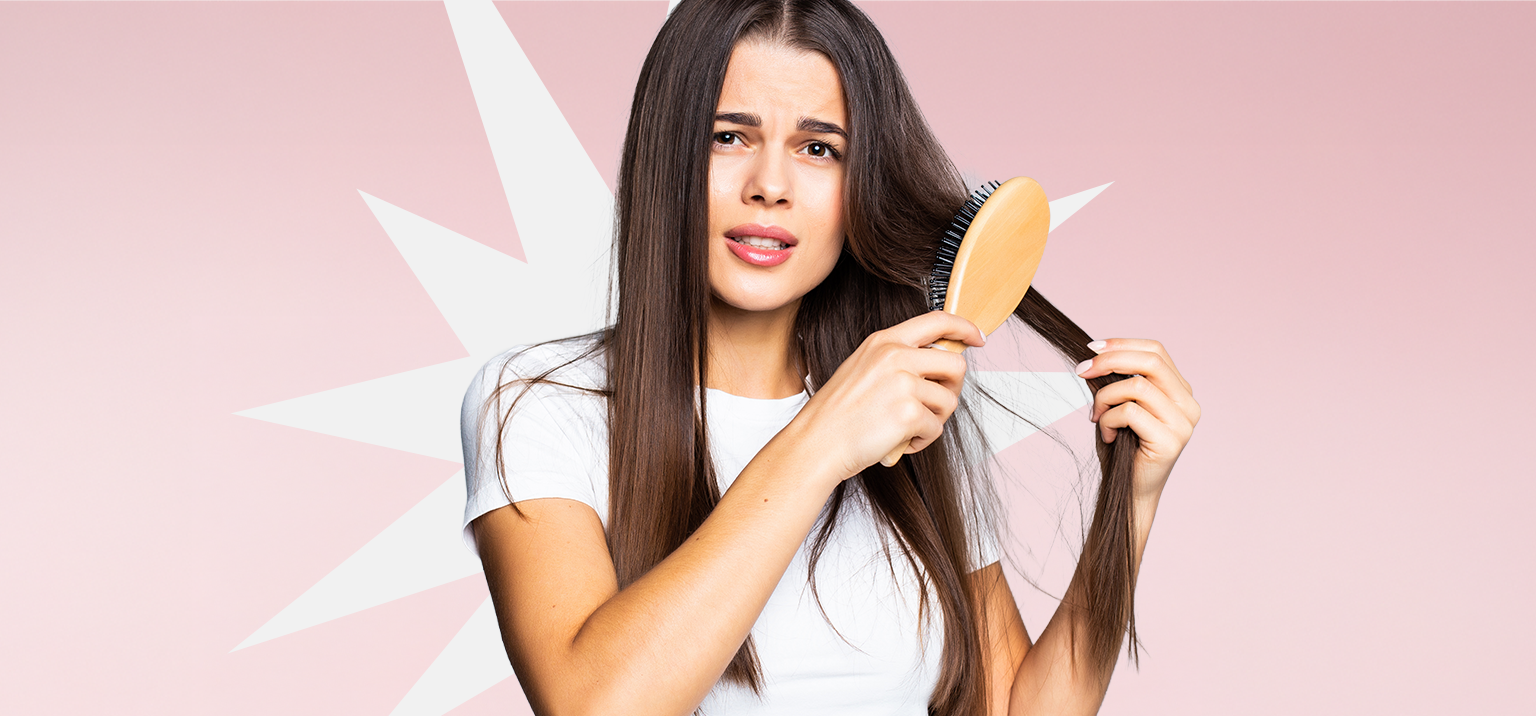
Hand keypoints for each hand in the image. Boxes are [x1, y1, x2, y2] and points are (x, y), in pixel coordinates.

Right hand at [790, 311, 984, 480]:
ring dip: (935, 420)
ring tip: (908, 429)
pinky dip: (923, 440)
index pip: (936, 321)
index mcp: (884, 342)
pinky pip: (937, 428)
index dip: (963, 328)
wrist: (816, 443)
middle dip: (953, 388)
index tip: (977, 338)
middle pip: (955, 363)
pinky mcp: (909, 412)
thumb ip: (898, 361)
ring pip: (949, 400)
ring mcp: (903, 382)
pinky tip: (900, 441)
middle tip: (935, 406)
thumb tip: (939, 367)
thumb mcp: (864, 369)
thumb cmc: (837, 415)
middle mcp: (895, 355)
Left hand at [1076, 338, 1199, 501]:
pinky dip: (1109, 419)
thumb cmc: (1123, 447)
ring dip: (1105, 397)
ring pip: (1137, 386)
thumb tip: (1095, 353)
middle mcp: (1188, 404)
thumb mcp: (1120, 404)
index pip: (1156, 351)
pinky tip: (1108, 435)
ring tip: (1096, 416)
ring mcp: (1183, 423)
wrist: (1129, 492)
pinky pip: (1130, 412)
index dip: (1122, 344)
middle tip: (1082, 371)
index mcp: (1179, 391)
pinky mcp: (1170, 441)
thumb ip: (1119, 379)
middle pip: (1151, 361)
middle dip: (1110, 360)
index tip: (1091, 348)